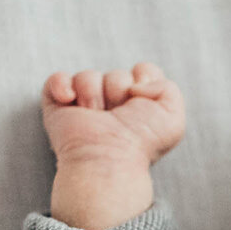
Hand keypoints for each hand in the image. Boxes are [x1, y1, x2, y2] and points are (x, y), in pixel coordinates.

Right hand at [41, 62, 185, 168]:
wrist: (109, 157)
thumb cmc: (141, 143)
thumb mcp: (172, 117)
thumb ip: (168, 87)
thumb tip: (135, 82)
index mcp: (140, 106)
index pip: (144, 71)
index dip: (143, 81)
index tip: (141, 103)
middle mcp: (113, 105)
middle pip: (117, 74)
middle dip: (118, 91)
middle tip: (118, 117)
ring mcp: (85, 104)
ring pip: (88, 75)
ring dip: (94, 95)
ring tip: (97, 118)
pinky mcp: (58, 106)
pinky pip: (58, 78)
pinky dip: (62, 86)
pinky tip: (71, 102)